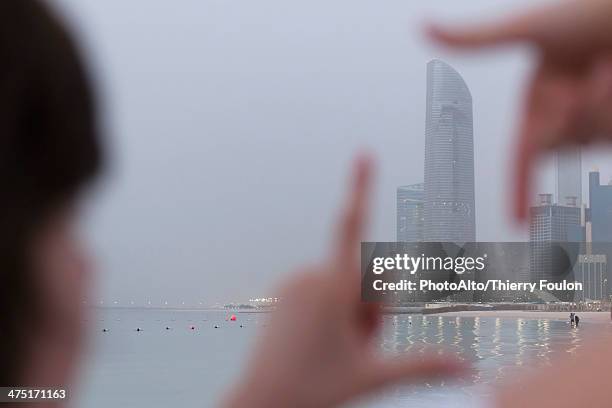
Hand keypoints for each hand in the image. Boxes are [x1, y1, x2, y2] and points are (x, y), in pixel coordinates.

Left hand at [223, 156, 465, 407]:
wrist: (260, 403)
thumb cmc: (313, 391)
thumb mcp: (373, 377)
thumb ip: (423, 366)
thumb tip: (470, 367)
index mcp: (333, 288)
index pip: (353, 227)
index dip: (362, 187)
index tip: (364, 153)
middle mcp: (311, 275)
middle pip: (364, 279)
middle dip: (371, 311)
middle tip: (353, 347)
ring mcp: (293, 282)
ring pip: (343, 288)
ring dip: (351, 316)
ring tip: (332, 348)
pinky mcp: (284, 291)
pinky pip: (321, 291)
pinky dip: (330, 312)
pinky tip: (317, 340)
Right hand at [427, 0, 611, 219]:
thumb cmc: (588, 7)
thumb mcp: (530, 26)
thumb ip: (476, 40)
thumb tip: (422, 27)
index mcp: (538, 101)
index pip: (522, 155)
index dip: (519, 191)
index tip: (516, 222)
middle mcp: (568, 112)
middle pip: (563, 144)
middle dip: (572, 116)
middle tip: (584, 71)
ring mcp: (599, 116)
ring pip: (594, 138)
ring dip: (599, 105)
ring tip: (605, 62)